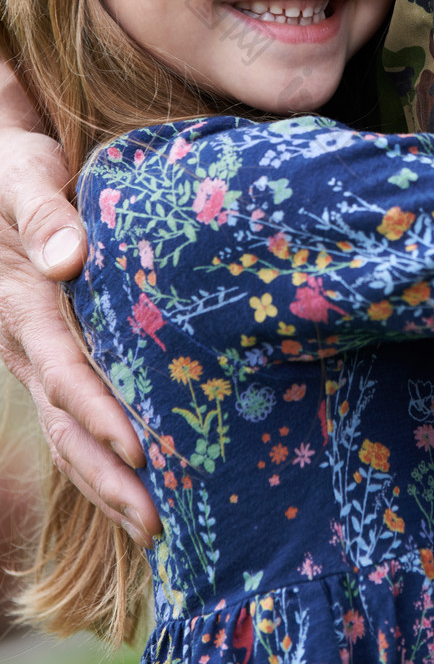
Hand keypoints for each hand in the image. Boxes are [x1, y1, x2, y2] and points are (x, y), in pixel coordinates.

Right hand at [0, 125, 160, 545]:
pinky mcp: (57, 352)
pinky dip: (102, 456)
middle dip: (107, 476)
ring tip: (155, 525)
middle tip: (157, 520)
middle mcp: (27, 340)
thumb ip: (43, 214)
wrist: (3, 173)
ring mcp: (39, 353)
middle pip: (65, 422)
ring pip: (68, 431)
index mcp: (22, 303)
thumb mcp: (23, 176)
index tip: (138, 450)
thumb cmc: (18, 168)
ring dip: (107, 481)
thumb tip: (67, 259)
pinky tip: (140, 482)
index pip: (62, 370)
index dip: (97, 412)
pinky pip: (75, 415)